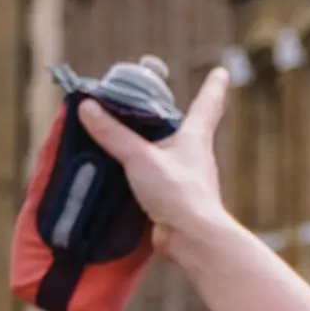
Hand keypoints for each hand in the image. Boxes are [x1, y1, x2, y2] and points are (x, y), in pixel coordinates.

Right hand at [74, 66, 238, 263]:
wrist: (191, 239)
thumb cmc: (177, 193)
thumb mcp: (139, 157)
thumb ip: (113, 134)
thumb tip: (87, 107)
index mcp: (195, 137)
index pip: (207, 104)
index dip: (213, 86)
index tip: (222, 71)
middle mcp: (195, 156)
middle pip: (185, 128)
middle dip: (170, 118)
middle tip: (154, 105)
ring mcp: (187, 179)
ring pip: (168, 154)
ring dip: (152, 146)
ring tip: (129, 137)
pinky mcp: (174, 199)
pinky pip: (156, 178)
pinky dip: (142, 171)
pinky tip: (126, 174)